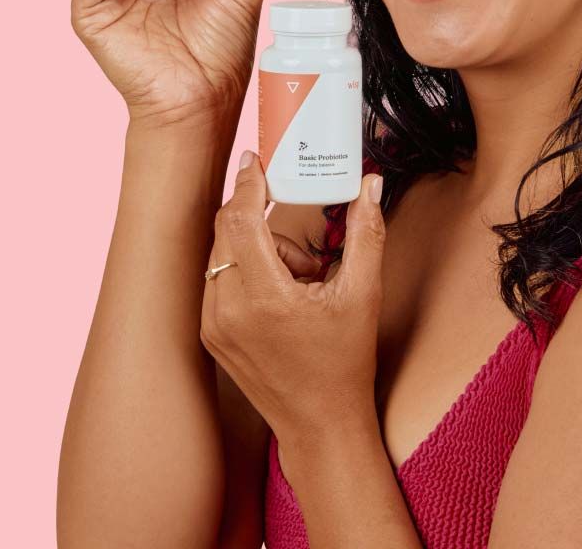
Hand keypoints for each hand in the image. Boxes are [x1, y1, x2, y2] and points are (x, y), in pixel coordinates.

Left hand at [200, 152, 385, 449]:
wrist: (320, 422)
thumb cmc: (344, 362)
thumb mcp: (363, 294)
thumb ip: (366, 232)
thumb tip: (371, 184)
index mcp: (264, 297)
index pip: (239, 220)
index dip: (247, 183)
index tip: (255, 159)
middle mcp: (227, 310)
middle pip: (227, 231)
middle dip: (259, 218)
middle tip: (296, 228)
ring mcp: (214, 324)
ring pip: (222, 254)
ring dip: (255, 246)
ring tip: (298, 278)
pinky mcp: (211, 334)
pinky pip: (219, 280)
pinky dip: (246, 270)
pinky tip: (281, 293)